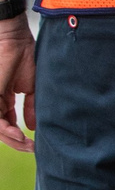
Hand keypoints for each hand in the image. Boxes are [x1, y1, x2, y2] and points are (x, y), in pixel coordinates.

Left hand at [0, 26, 30, 154]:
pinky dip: (5, 130)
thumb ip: (31, 108)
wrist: (15, 41)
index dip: (20, 137)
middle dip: (16, 142)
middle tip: (32, 148)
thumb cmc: (25, 59)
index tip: (36, 143)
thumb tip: (32, 127)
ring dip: (11, 139)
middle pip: (2, 130)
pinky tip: (18, 135)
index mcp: (3, 101)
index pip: (8, 124)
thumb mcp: (31, 88)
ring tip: (27, 144)